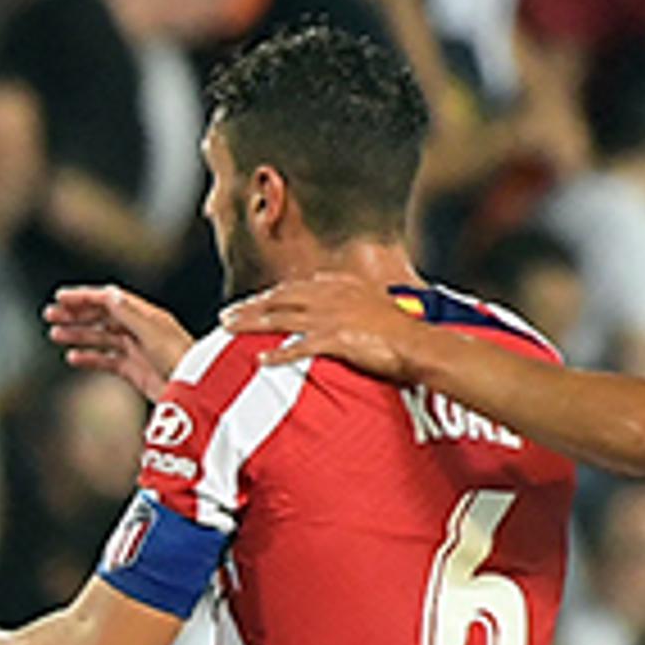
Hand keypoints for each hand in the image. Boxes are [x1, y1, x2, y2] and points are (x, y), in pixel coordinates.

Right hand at [43, 284, 193, 397]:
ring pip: (102, 338)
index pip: (110, 299)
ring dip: (78, 335)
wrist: (199, 394)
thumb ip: (131, 315)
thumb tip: (109, 294)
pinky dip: (90, 358)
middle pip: (102, 317)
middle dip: (76, 315)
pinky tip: (73, 358)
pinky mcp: (136, 371)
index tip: (60, 297)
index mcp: (146, 316)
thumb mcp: (154, 334)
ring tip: (55, 335)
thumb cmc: (183, 362)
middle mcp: (140, 330)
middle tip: (50, 316)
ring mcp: (137, 350)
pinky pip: (108, 361)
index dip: (84, 297)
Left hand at [222, 275, 429, 380]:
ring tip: (228, 329)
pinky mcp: (336, 338)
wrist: (419, 344)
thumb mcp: (372, 302)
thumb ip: (347, 293)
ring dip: (251, 323)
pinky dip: (278, 353)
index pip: (295, 288)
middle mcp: (332, 297)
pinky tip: (260, 359)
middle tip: (225, 316)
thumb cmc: (402, 330)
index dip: (270, 295)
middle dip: (250, 306)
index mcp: (341, 287)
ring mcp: (333, 316)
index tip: (252, 302)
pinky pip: (299, 346)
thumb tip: (324, 285)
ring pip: (281, 317)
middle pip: (280, 299)